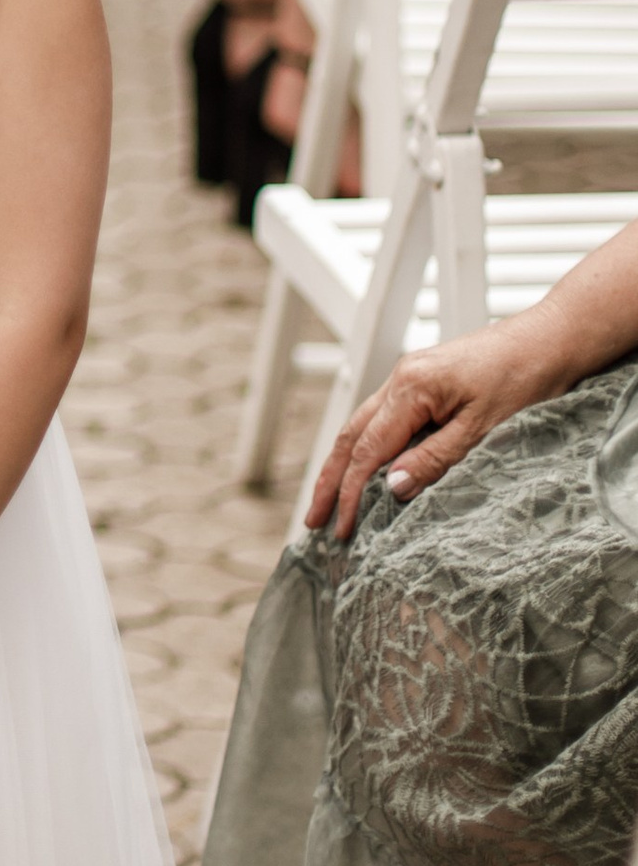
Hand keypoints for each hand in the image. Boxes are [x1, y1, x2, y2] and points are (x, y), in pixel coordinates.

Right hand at [305, 325, 558, 536]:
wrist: (553, 338)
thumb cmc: (526, 376)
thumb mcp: (483, 428)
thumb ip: (434, 459)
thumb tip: (390, 487)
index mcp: (410, 387)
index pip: (367, 450)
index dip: (350, 493)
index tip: (340, 527)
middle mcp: (401, 377)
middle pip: (350, 435)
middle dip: (329, 480)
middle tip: (312, 520)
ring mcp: (410, 375)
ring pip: (362, 425)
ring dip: (342, 463)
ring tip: (328, 498)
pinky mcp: (424, 379)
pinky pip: (383, 417)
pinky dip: (366, 446)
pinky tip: (365, 465)